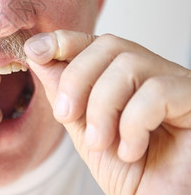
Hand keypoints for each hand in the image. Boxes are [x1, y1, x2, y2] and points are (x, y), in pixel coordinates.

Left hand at [25, 30, 190, 194]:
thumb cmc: (126, 170)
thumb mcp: (82, 127)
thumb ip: (63, 91)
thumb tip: (38, 53)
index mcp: (124, 76)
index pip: (94, 42)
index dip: (63, 41)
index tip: (35, 51)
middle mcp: (151, 72)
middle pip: (109, 45)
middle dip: (76, 79)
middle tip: (65, 115)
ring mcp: (175, 82)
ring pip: (129, 65)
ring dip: (101, 108)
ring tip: (100, 142)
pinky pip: (158, 92)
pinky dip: (133, 124)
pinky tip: (131, 149)